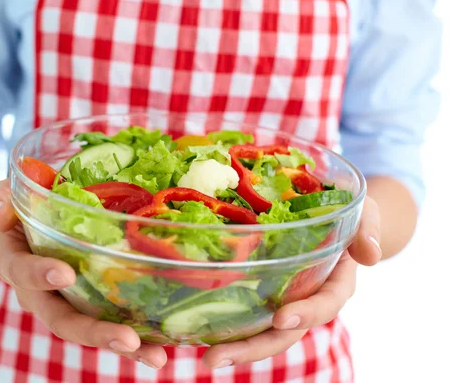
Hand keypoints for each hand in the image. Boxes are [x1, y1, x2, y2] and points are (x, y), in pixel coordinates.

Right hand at [0, 179, 167, 368]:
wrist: (33, 221)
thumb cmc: (24, 204)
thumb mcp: (7, 194)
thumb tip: (1, 215)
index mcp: (16, 264)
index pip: (23, 272)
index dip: (41, 274)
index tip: (66, 274)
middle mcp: (39, 294)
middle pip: (62, 320)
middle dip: (94, 332)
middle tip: (128, 339)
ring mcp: (66, 304)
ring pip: (90, 331)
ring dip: (122, 345)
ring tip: (156, 357)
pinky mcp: (90, 307)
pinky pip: (110, 325)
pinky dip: (137, 341)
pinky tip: (162, 350)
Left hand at [202, 196, 381, 368]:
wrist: (330, 213)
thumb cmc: (346, 212)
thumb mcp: (363, 213)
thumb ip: (368, 229)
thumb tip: (370, 255)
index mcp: (336, 284)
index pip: (324, 305)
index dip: (305, 314)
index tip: (281, 318)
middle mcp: (308, 299)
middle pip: (284, 332)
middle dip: (254, 347)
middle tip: (217, 358)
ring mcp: (285, 299)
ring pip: (262, 331)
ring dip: (235, 347)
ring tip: (206, 357)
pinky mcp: (264, 292)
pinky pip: (247, 313)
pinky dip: (227, 326)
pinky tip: (199, 334)